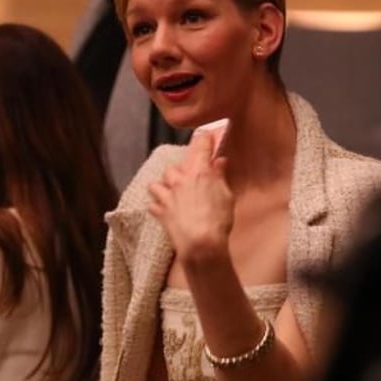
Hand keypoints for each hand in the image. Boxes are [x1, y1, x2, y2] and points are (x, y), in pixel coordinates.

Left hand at [148, 131, 233, 268]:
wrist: (200, 244)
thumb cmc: (218, 220)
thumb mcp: (227, 197)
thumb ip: (220, 177)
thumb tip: (220, 162)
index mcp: (199, 172)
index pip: (200, 145)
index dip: (204, 139)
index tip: (206, 136)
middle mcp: (180, 179)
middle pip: (175, 167)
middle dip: (182, 170)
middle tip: (190, 177)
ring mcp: (167, 195)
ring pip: (157, 183)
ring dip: (164, 186)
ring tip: (171, 192)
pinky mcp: (160, 211)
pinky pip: (153, 203)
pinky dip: (157, 205)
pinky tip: (164, 209)